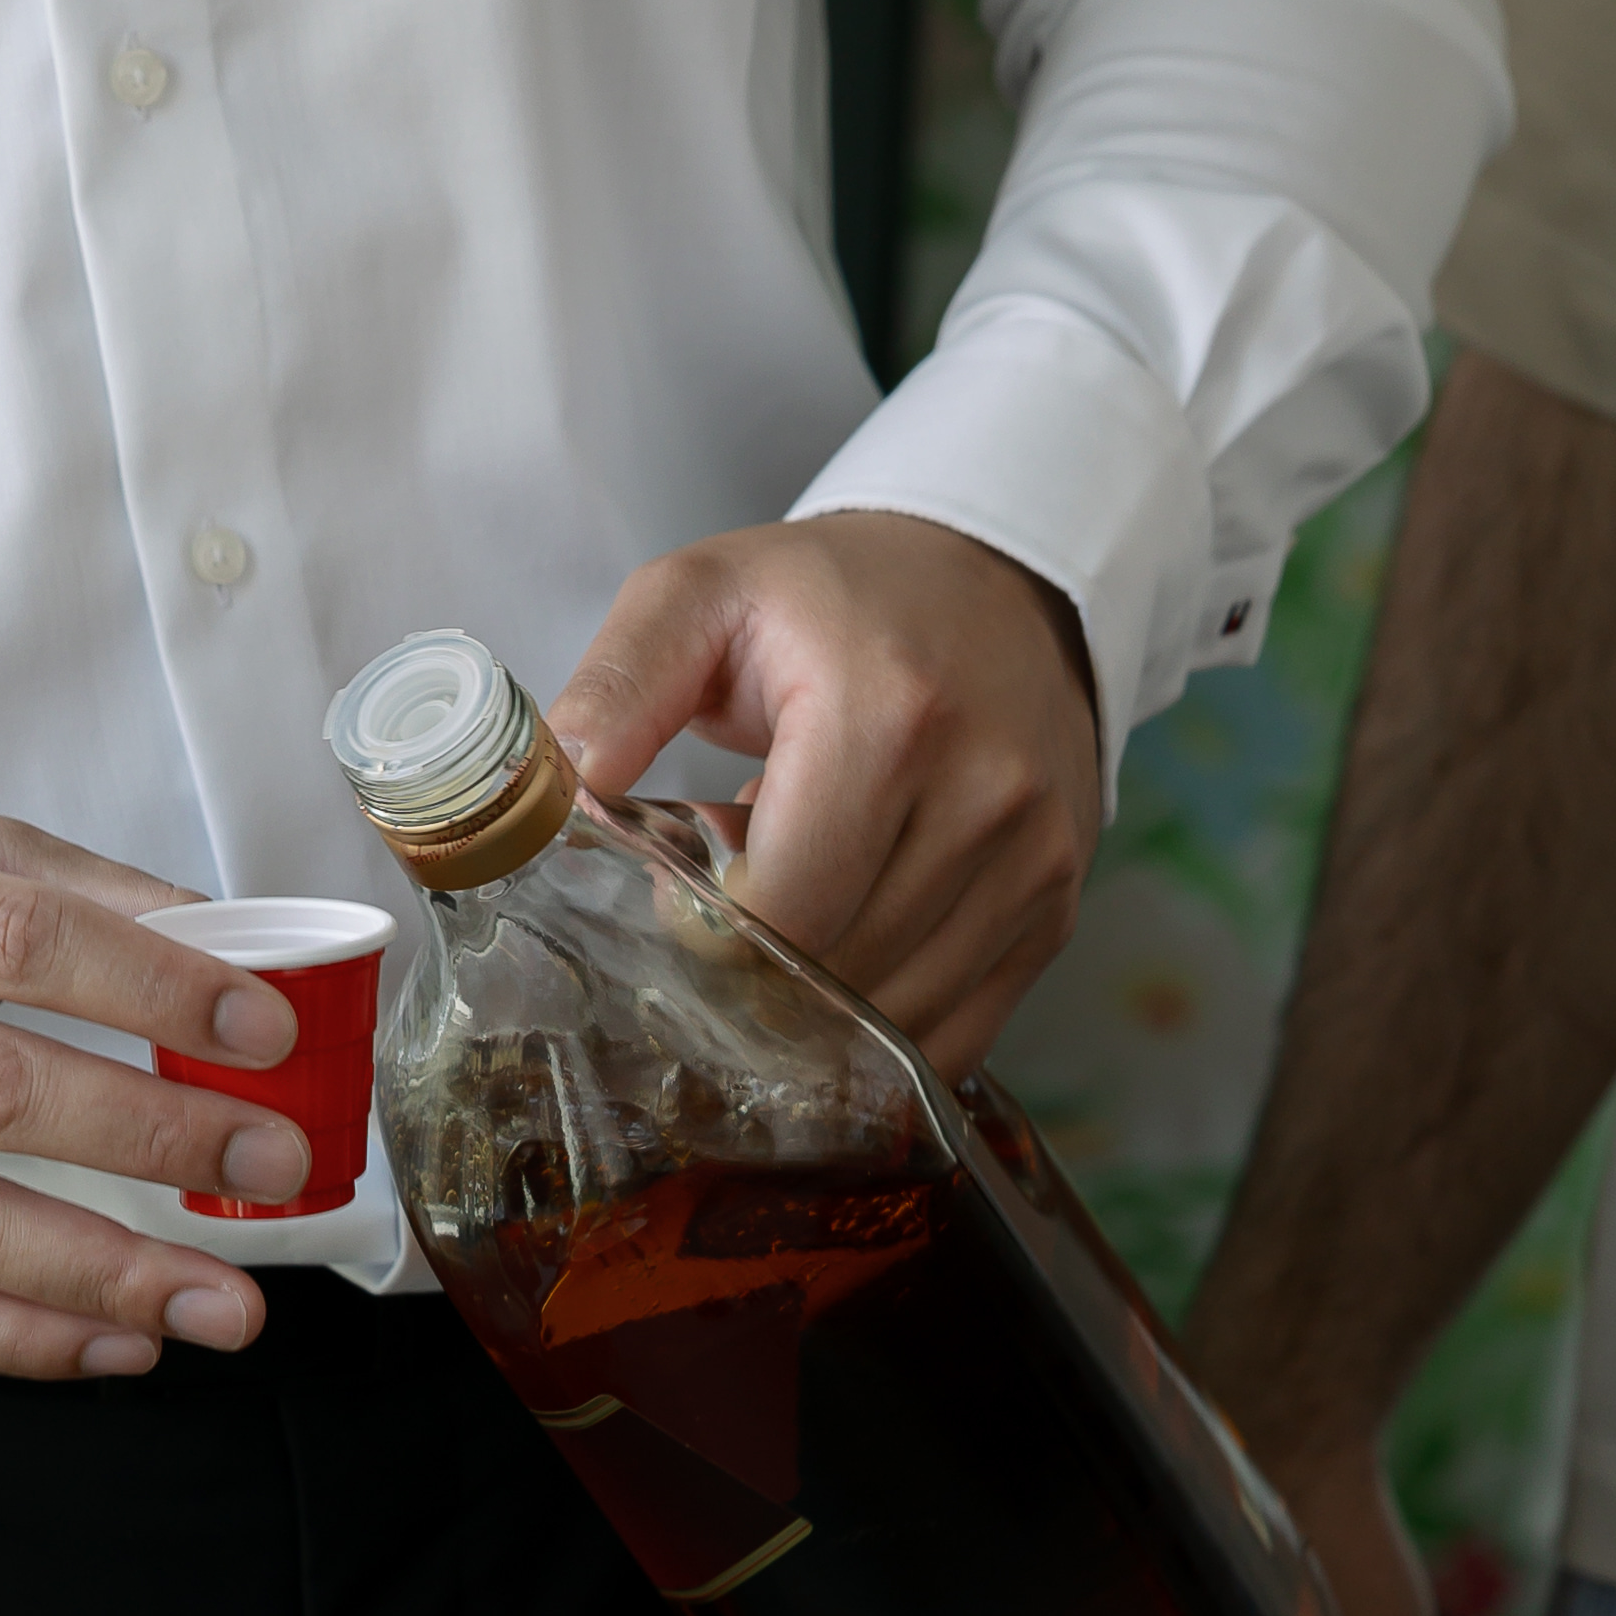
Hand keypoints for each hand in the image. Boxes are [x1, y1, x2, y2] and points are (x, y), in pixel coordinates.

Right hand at [0, 793, 309, 1378]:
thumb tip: (229, 952)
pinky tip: (112, 1344)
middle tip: (272, 1167)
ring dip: (101, 1278)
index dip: (152, 989)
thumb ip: (61, 889)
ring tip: (218, 1304)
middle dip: (155, 1139)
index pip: (14, 939)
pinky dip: (13, 1342)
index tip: (261, 1033)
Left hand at [546, 511, 1100, 1075]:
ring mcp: (1036, 859)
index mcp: (890, 716)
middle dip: (756, 969)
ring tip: (790, 917)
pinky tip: (844, 965)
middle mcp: (985, 795)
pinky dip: (883, 1029)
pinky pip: (958, 1032)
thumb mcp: (703, 594)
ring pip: (894, 1019)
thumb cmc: (834, 597)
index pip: (784, 910)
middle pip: (837, 974)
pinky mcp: (1058, 906)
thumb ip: (621, 684)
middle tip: (722, 911)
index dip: (708, 932)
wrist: (994, 583)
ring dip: (818, 1004)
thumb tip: (557, 791)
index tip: (678, 895)